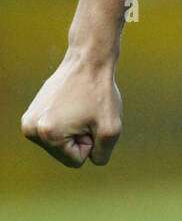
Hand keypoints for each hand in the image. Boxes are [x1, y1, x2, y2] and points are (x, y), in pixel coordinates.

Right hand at [21, 51, 121, 167]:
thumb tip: (92, 160)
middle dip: (80, 136)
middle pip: (65, 153)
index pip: (76, 161)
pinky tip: (71, 102)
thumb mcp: (111, 129)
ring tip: (78, 107)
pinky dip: (67, 120)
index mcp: (48, 134)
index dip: (91, 141)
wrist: (88, 59)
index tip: (90, 118)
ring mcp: (29, 119)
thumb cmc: (100, 92)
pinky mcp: (32, 111)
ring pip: (60, 142)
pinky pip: (56, 130)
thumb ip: (102, 154)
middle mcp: (31, 129)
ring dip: (74, 129)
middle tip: (85, 111)